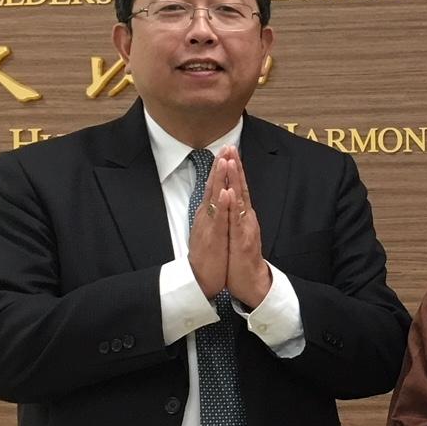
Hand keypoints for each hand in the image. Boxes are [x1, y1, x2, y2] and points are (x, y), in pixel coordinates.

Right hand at [189, 155, 231, 299]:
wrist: (200, 279)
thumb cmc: (208, 256)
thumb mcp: (210, 231)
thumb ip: (212, 215)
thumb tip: (214, 202)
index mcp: (209, 214)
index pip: (215, 187)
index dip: (220, 170)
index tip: (226, 152)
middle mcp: (207, 216)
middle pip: (213, 187)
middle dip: (220, 166)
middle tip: (226, 146)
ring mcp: (209, 225)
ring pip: (215, 198)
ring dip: (220, 179)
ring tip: (225, 160)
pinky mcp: (213, 237)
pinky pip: (218, 219)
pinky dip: (222, 204)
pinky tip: (226, 192)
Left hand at [220, 148, 271, 308]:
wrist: (252, 283)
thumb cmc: (243, 259)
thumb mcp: (239, 233)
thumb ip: (237, 216)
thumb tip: (234, 201)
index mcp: (243, 216)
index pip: (239, 188)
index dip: (234, 169)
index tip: (229, 150)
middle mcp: (246, 219)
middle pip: (241, 188)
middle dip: (236, 167)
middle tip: (231, 146)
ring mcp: (245, 229)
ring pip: (240, 200)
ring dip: (236, 180)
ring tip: (231, 161)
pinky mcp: (242, 241)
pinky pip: (236, 221)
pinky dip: (233, 206)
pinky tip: (230, 193)